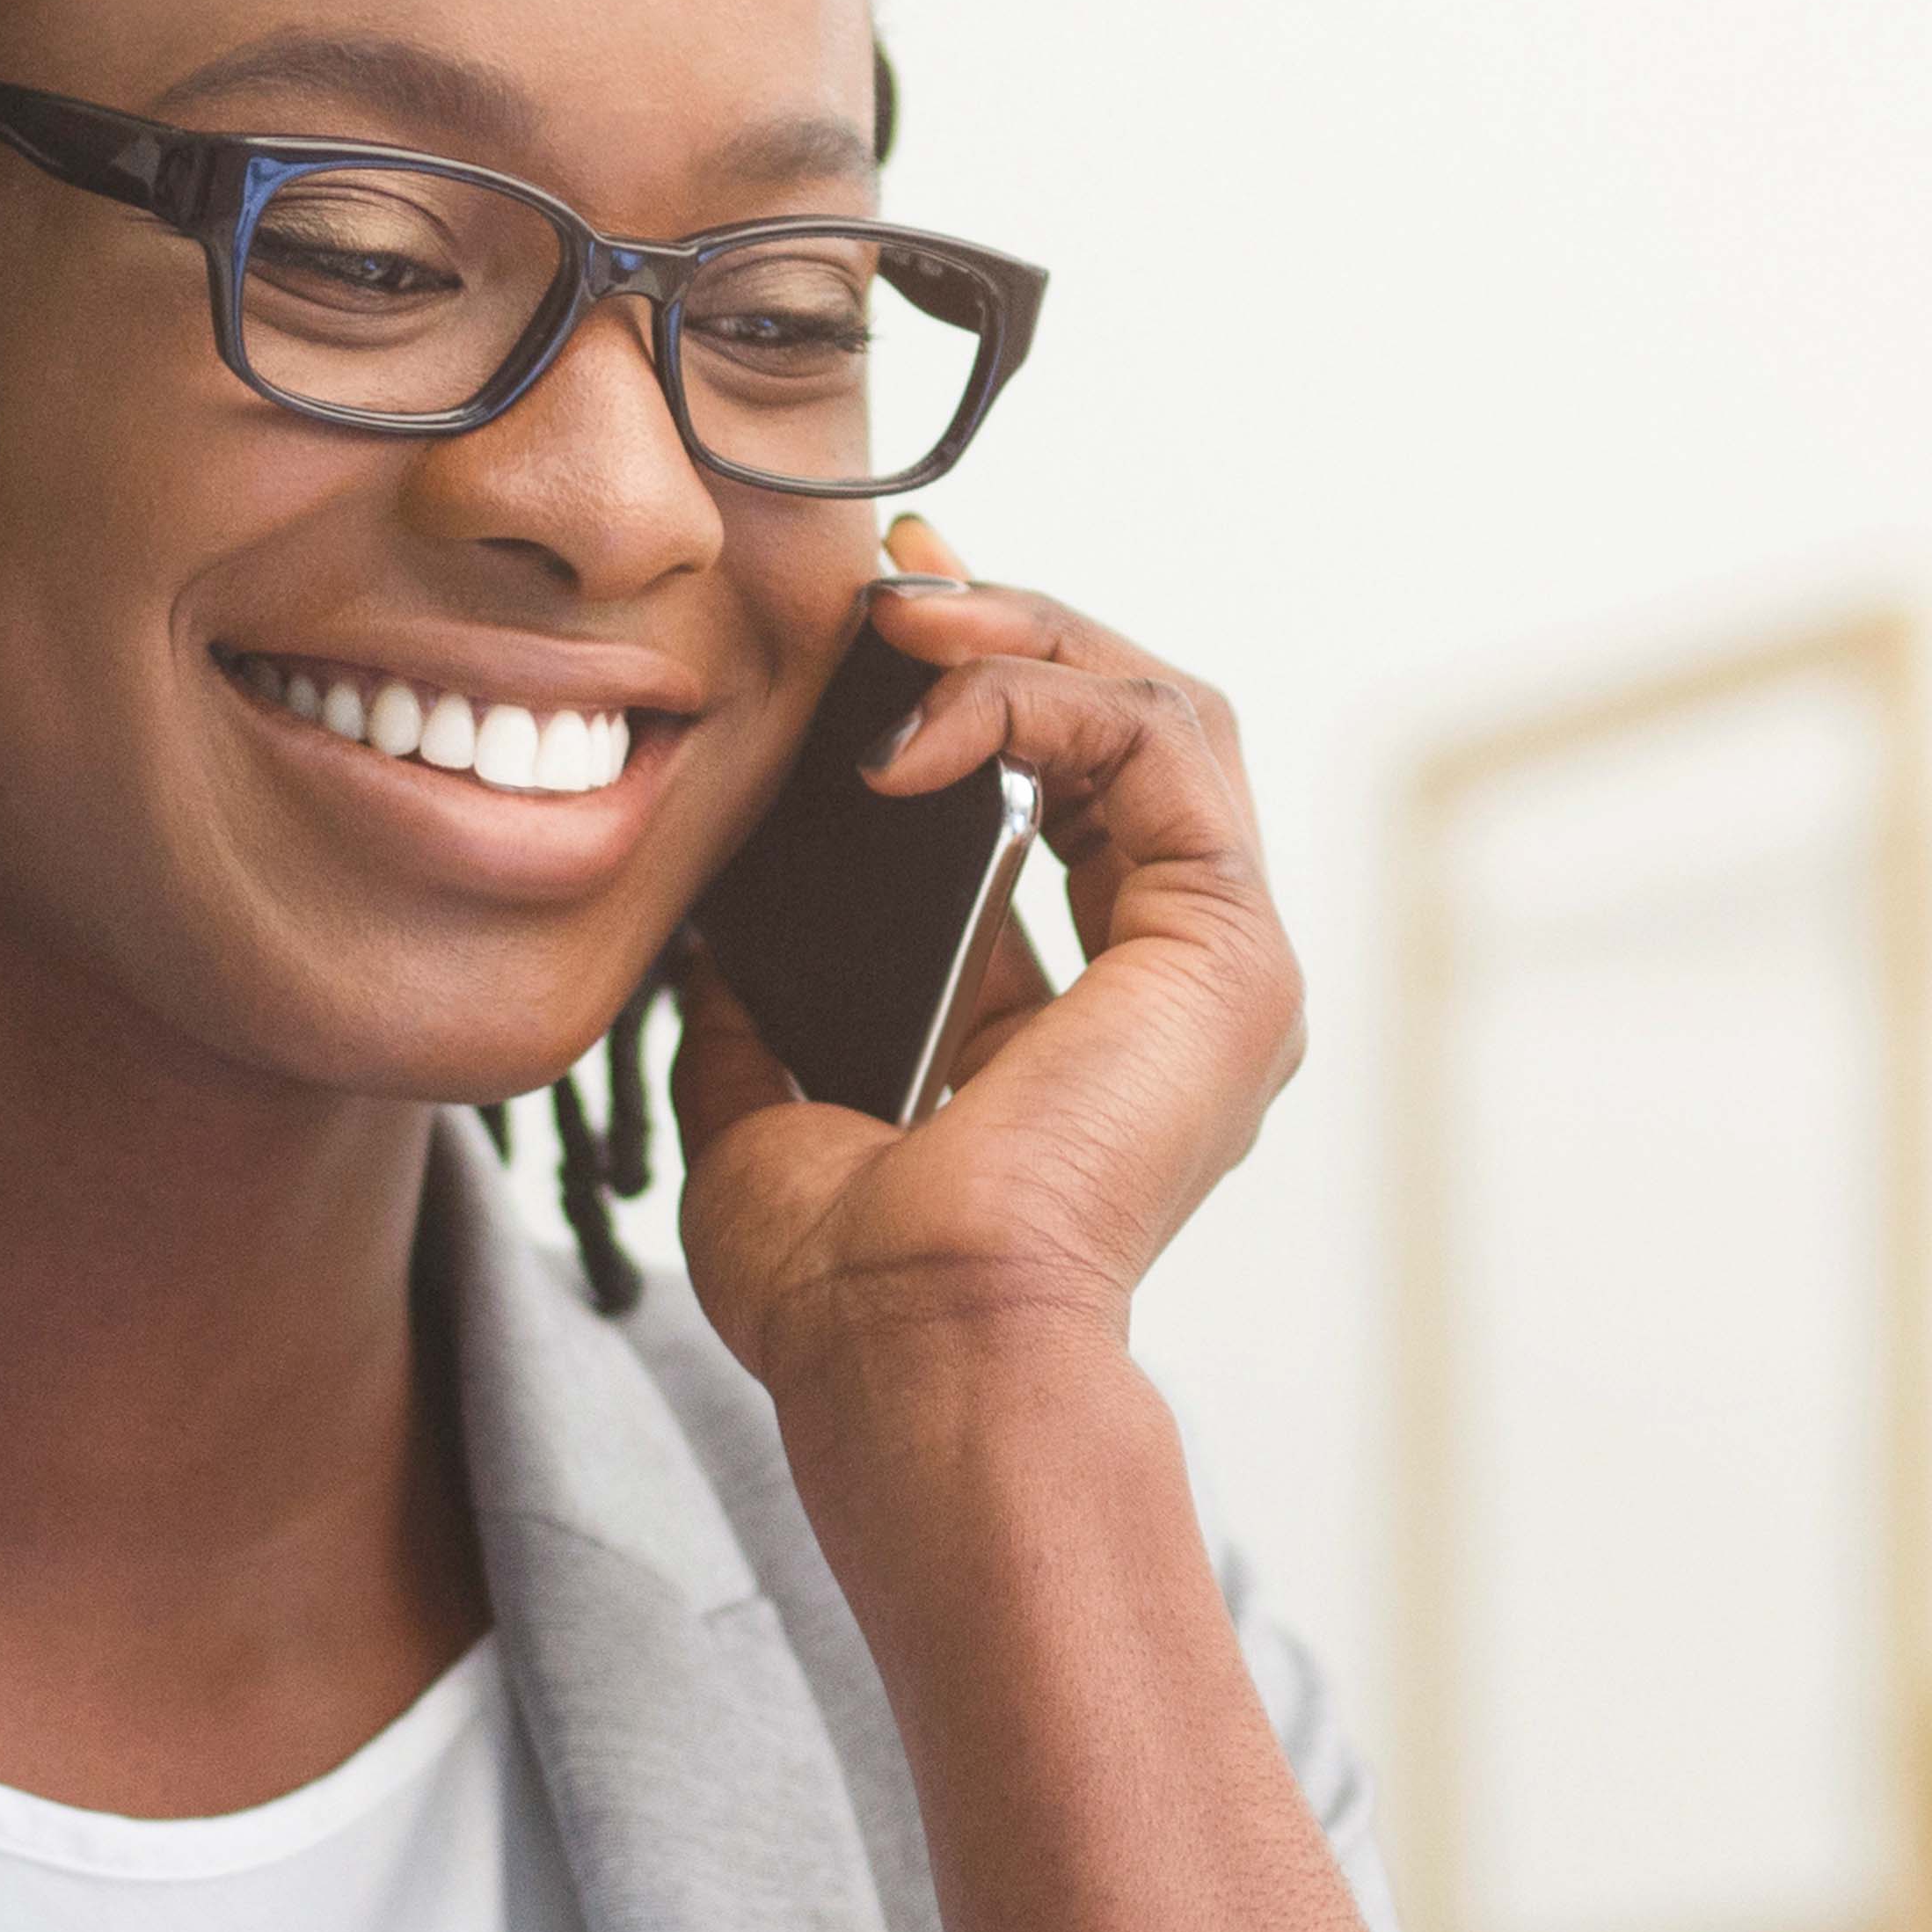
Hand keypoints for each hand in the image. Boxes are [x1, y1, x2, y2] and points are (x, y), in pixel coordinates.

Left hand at [672, 520, 1305, 1411]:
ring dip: (1027, 637)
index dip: (973, 697)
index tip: (868, 632)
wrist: (910, 1355)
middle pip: (1125, 733)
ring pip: (1160, 712)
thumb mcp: (761, 1123)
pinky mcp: (1227, 950)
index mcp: (1081, 1032)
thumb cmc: (846, 1293)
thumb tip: (705, 946)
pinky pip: (1154, 744)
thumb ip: (754, 1028)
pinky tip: (919, 718)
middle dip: (1010, 629)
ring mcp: (1219, 970)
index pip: (1058, 802)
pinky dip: (1040, 693)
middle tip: (893, 576)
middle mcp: (1172, 993)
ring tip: (904, 616)